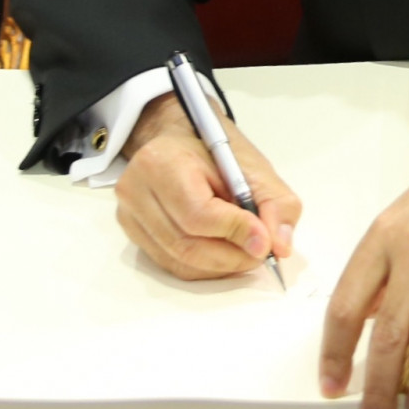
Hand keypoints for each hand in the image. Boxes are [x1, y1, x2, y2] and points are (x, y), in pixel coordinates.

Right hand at [113, 92, 300, 279]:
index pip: (198, 213)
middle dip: (232, 257)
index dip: (235, 232)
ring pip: (179, 260)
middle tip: (261, 254)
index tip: (265, 242)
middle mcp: (136, 189)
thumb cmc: (215, 153)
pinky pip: (171, 264)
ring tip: (246, 253)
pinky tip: (223, 253)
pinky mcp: (133, 233)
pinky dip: (203, 267)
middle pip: (187, 244)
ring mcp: (130, 214)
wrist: (180, 141)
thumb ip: (275, 204)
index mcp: (163, 162)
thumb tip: (278, 245)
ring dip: (220, 266)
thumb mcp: (254, 168)